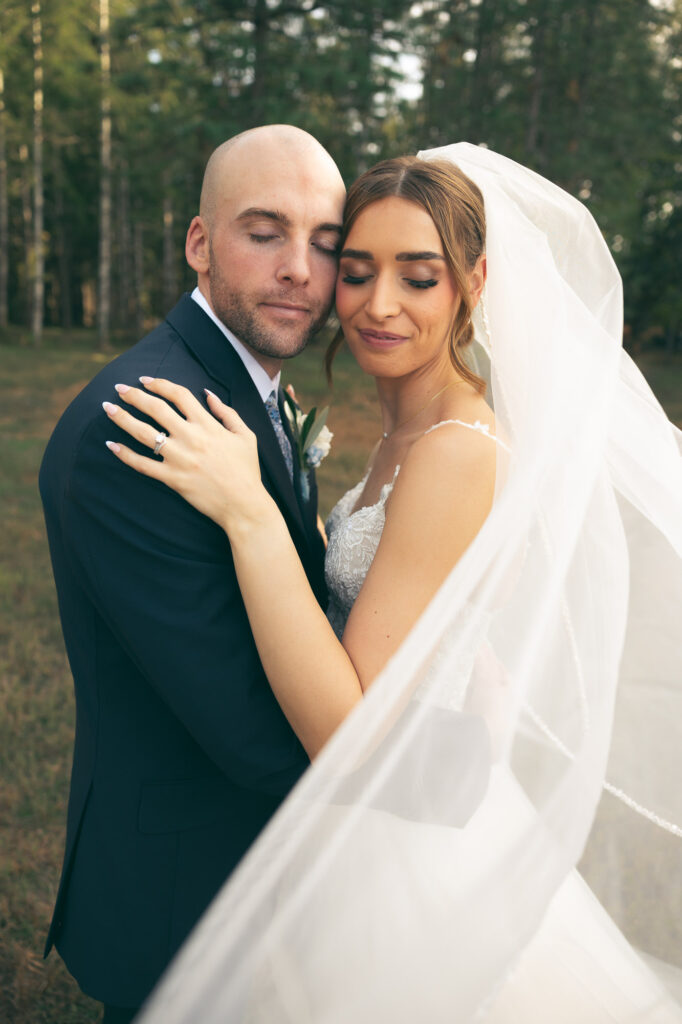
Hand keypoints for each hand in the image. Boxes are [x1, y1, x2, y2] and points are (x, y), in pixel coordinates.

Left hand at [103, 377, 275, 534]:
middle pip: (156, 409)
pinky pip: (142, 465)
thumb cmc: (246, 470)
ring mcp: (180, 459)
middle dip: (134, 395)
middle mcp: (191, 438)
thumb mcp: (245, 435)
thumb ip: (226, 413)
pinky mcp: (172, 479)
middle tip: (118, 387)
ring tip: (107, 407)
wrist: (244, 505)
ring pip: (144, 433)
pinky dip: (125, 455)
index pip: (179, 395)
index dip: (159, 384)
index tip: (145, 380)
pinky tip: (110, 445)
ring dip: (122, 418)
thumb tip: (207, 394)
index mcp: (208, 425)